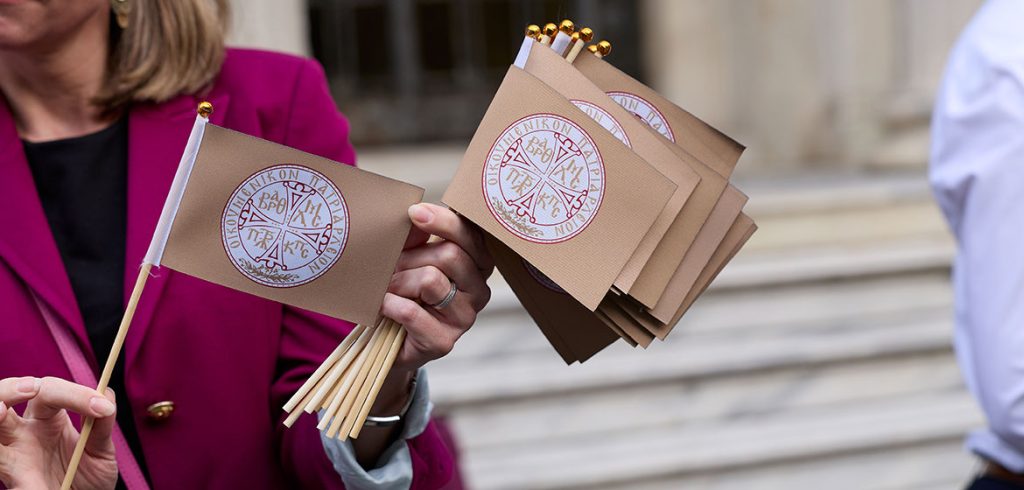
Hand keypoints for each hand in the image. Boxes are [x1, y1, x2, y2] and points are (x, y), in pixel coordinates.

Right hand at [0, 377, 117, 489]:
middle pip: (4, 397)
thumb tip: (107, 394)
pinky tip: (4, 449)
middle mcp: (23, 432)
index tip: (101, 407)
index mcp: (47, 419)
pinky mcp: (14, 477)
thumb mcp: (101, 450)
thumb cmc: (89, 477)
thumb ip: (102, 424)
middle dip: (12, 388)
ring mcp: (13, 453)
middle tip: (33, 388)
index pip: (49, 391)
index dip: (73, 393)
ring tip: (1, 409)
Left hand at [383, 203, 494, 373]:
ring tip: (388, 288)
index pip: (471, 236)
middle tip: (391, 266)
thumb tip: (417, 217)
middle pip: (451, 255)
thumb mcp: (409, 256)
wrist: (386, 335)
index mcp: (476, 265)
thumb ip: (416, 236)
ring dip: (398, 280)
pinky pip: (411, 311)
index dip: (444, 221)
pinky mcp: (443, 341)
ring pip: (431, 280)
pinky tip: (383, 306)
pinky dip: (389, 304)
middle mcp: (478, 291)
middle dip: (411, 256)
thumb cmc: (402, 290)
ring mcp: (464, 318)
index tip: (415, 212)